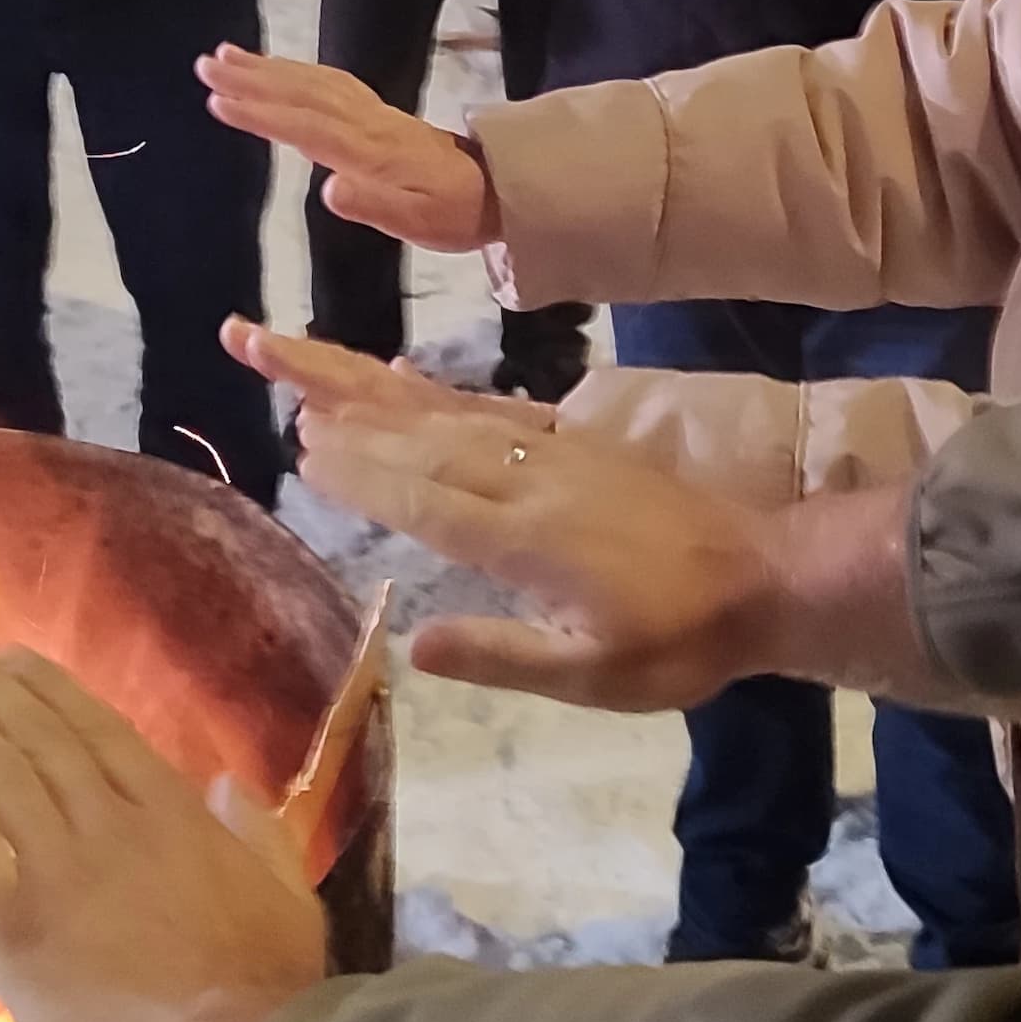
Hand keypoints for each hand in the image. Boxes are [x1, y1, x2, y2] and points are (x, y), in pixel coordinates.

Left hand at [0, 637, 327, 1021]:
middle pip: (37, 737)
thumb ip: (258, 836)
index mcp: (176, 815)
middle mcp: (109, 823)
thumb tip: (228, 785)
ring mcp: (57, 869)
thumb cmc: (269, 992)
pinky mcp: (12, 925)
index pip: (101, 733)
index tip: (11, 659)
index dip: (50, 692)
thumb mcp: (288, 898)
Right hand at [196, 46, 498, 249]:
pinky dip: (297, 71)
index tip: (218, 100)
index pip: (306, 128)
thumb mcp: (420, 224)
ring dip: (268, 68)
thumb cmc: (454, 213)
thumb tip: (328, 189)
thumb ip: (375, 207)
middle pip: (303, 93)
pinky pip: (329, 82)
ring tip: (225, 56)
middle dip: (252, 78)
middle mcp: (367, 124)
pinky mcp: (377, 112)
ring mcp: (373, 113)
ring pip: (314, 82)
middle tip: (206, 65)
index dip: (261, 113)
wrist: (501, 188)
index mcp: (370, 152)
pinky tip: (276, 69)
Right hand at [225, 319, 782, 710]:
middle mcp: (529, 478)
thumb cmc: (680, 640)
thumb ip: (503, 657)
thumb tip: (412, 648)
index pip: (424, 496)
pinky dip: (428, 388)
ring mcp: (551, 451)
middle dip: (332, 392)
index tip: (299, 439)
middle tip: (256, 345)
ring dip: (364, 382)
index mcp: (526, 537)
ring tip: (297, 355)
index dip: (360, 470)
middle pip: (414, 430)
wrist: (765, 576)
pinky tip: (392, 378)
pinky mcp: (571, 441)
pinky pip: (484, 405)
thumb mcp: (595, 676)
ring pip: (441, 408)